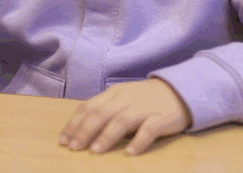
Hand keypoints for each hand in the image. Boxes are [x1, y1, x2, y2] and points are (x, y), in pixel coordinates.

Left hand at [58, 77, 190, 155]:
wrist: (178, 90)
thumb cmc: (145, 98)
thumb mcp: (122, 97)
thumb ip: (105, 109)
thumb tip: (83, 128)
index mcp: (114, 93)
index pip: (89, 106)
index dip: (74, 123)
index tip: (63, 139)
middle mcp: (126, 98)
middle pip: (101, 114)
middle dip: (84, 131)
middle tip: (74, 147)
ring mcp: (144, 107)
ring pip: (121, 120)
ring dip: (106, 136)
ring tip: (95, 151)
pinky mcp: (161, 117)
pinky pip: (149, 129)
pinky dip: (138, 141)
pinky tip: (130, 152)